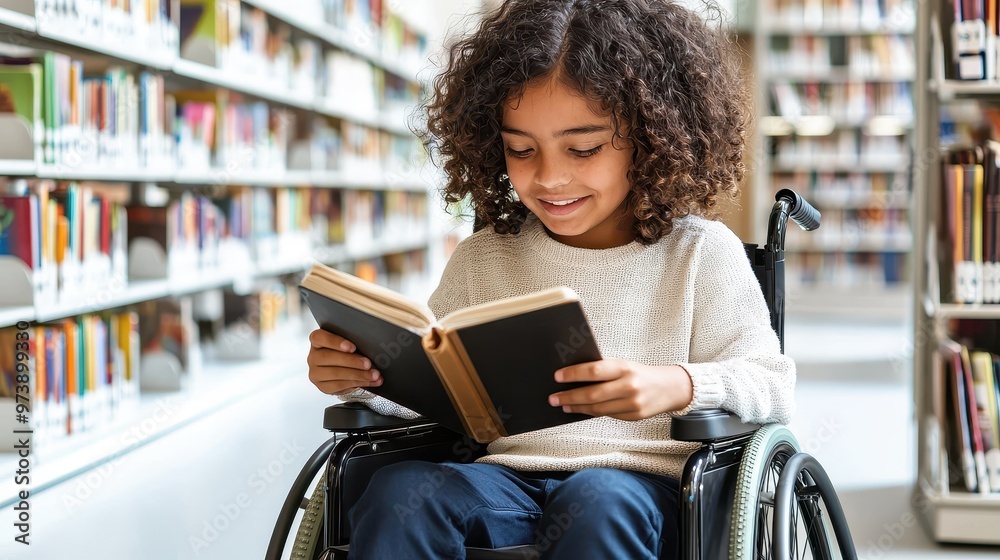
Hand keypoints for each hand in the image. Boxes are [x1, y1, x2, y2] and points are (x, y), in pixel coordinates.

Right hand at [307, 329, 381, 394]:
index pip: (319, 338)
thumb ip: (353, 340)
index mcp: (317, 341)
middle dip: (351, 361)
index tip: (352, 347)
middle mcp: (313, 357)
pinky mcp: (323, 386)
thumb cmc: (344, 352)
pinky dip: (357, 384)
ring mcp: (316, 373)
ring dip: (358, 375)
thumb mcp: (347, 342)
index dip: (335, 342)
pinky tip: (369, 381)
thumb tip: (370, 345)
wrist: (340, 369)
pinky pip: (339, 386)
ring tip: (373, 374)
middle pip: (328, 357)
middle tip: (368, 364)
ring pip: (335, 374)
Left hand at [548, 359, 693, 420]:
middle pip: (592, 394)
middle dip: (569, 396)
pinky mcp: (634, 416)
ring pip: (598, 408)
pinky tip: (581, 409)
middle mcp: (629, 385)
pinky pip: (607, 415)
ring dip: (577, 407)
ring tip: (564, 405)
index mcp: (624, 367)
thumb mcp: (624, 365)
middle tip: (554, 398)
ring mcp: (632, 403)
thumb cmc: (641, 374)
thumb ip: (603, 370)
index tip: (557, 377)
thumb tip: (574, 376)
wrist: (670, 388)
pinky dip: (592, 412)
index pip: (593, 371)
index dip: (573, 374)